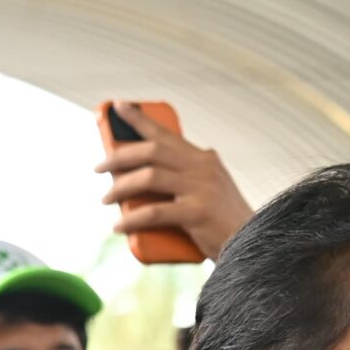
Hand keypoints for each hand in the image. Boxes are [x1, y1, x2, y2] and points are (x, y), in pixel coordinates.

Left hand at [98, 104, 254, 259]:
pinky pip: (154, 213)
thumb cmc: (217, 220)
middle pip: (152, 151)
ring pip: (149, 177)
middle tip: (98, 167)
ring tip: (105, 199)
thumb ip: (180, 179)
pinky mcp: (197, 212)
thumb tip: (134, 183)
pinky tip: (118, 227)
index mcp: (202, 158)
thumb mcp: (202, 189)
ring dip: (120, 187)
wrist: (250, 242)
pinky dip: (131, 220)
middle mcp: (202, 167)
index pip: (166, 133)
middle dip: (119, 155)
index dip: (139, 119)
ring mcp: (201, 188)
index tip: (117, 107)